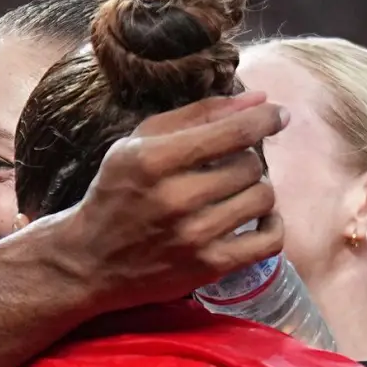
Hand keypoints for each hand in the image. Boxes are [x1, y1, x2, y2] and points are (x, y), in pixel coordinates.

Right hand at [48, 91, 287, 312]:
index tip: (278, 114)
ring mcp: (193, 236)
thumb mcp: (137, 144)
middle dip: (245, 161)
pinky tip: (256, 220)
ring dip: (256, 191)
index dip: (264, 119)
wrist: (88, 261)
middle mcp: (174, 198)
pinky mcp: (207, 267)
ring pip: (262, 199)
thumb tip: (258, 99)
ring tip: (235, 193)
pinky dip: (272, 226)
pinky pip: (269, 242)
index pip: (232, 133)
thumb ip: (196, 115)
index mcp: (152, 160)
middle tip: (227, 168)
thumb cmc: (115, 193)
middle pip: (249, 166)